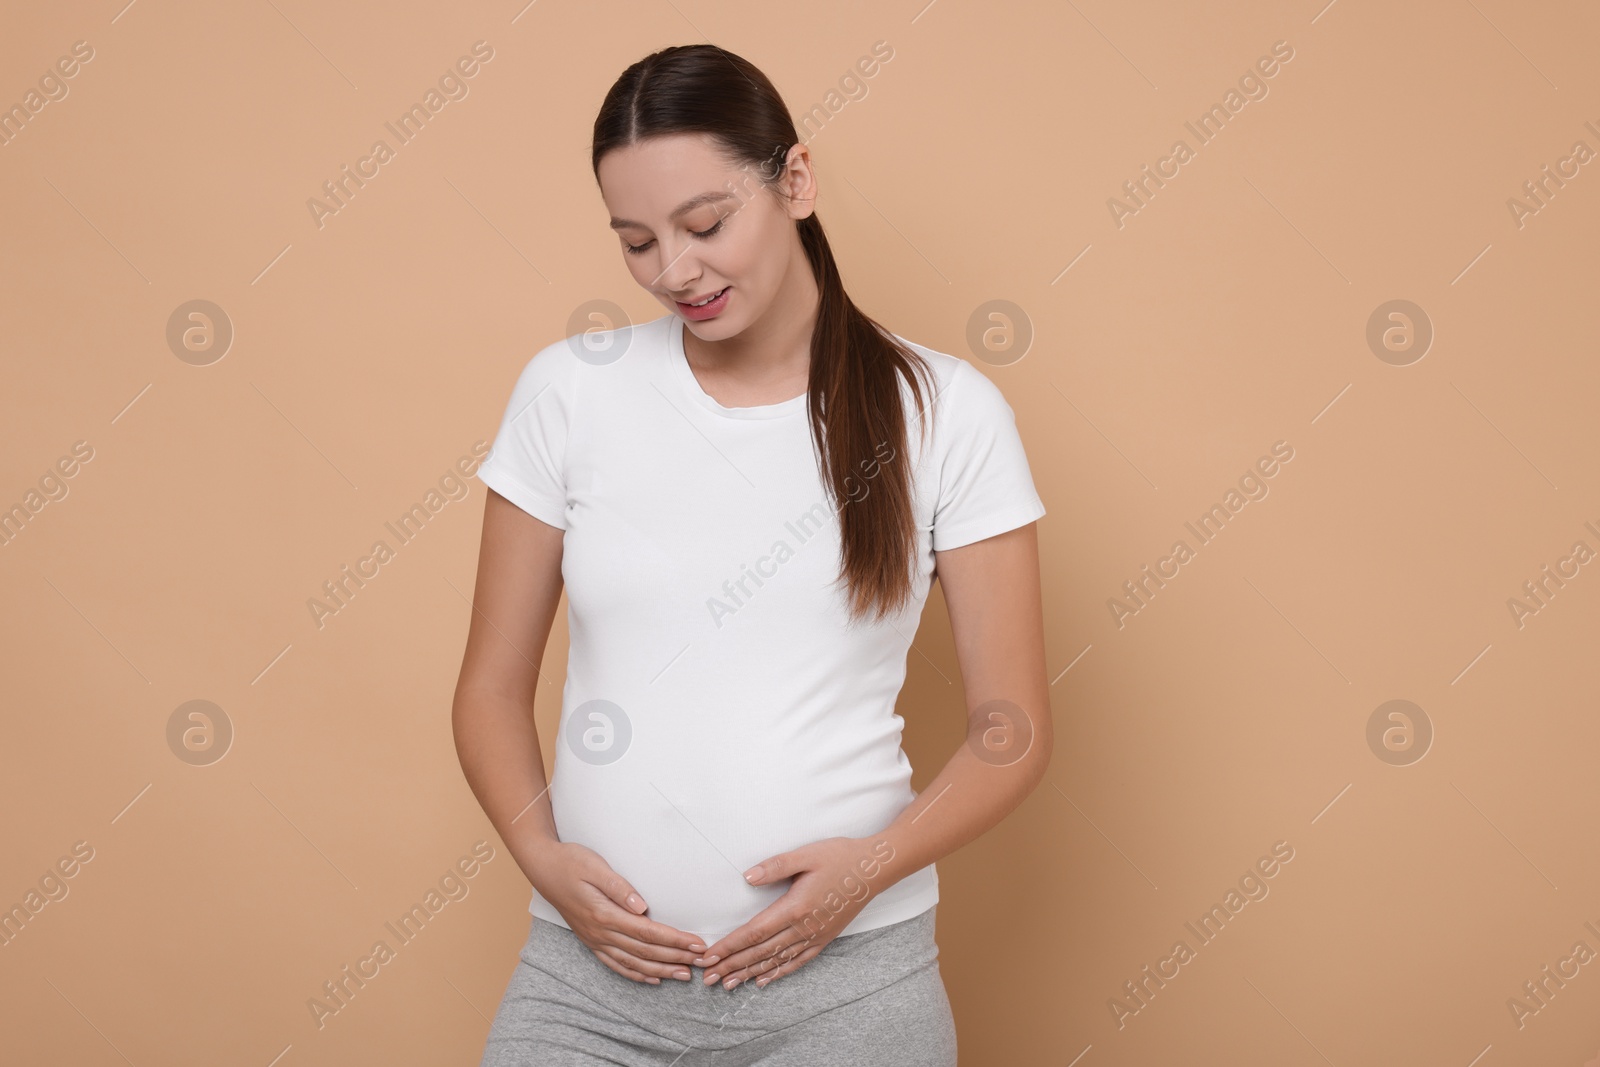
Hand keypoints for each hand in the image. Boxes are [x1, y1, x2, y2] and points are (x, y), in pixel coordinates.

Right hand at [530, 840, 707, 983]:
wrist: (543, 868)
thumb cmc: (571, 862)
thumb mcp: (595, 867)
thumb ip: (619, 887)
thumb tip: (642, 906)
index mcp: (604, 914)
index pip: (648, 932)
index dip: (675, 940)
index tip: (697, 944)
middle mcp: (600, 932)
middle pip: (645, 951)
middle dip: (675, 958)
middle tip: (702, 962)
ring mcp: (594, 939)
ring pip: (633, 962)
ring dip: (660, 970)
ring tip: (684, 975)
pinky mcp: (591, 941)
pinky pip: (616, 964)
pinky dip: (636, 974)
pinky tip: (652, 979)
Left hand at [693, 836, 895, 989]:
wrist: (875, 869)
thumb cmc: (840, 857)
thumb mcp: (807, 855)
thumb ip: (776, 866)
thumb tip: (747, 877)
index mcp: (795, 907)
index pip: (754, 932)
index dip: (729, 946)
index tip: (709, 957)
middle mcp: (804, 927)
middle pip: (760, 951)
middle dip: (732, 965)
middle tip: (707, 978)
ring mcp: (815, 936)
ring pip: (777, 960)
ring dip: (750, 973)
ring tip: (728, 984)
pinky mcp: (825, 938)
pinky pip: (798, 961)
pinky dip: (779, 972)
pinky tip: (764, 980)